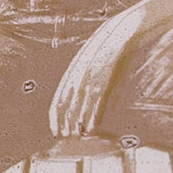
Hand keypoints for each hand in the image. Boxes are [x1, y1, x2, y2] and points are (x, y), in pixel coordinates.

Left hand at [50, 19, 132, 137]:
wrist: (117, 36)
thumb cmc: (102, 51)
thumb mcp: (86, 63)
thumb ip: (80, 79)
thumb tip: (76, 99)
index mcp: (70, 74)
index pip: (57, 101)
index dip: (55, 118)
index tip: (55, 130)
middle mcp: (77, 79)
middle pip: (66, 107)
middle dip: (65, 124)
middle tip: (66, 136)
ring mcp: (90, 81)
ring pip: (80, 107)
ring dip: (77, 124)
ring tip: (77, 135)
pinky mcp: (103, 81)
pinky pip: (95, 103)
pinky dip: (92, 117)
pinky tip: (90, 127)